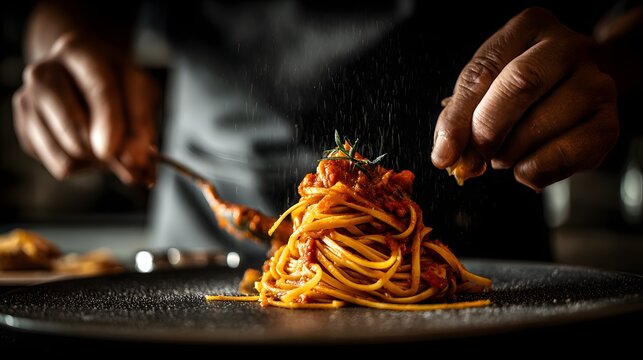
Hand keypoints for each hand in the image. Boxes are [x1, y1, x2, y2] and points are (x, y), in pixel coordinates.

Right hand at [12, 32, 159, 184]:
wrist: (85, 77)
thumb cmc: (116, 83)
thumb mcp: (141, 91)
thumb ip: (143, 125)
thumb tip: (135, 163)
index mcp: (78, 51)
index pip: (98, 89)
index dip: (110, 123)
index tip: (116, 150)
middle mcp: (45, 72)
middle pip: (76, 125)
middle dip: (106, 149)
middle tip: (128, 156)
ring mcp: (29, 101)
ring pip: (67, 151)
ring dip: (97, 159)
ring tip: (107, 143)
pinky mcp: (24, 129)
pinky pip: (60, 164)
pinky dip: (83, 165)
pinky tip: (88, 145)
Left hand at [431, 7, 618, 190]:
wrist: (579, 90)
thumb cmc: (524, 89)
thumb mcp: (486, 87)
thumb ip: (460, 116)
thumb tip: (447, 155)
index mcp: (529, 27)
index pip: (484, 70)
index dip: (458, 117)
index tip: (444, 153)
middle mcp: (568, 47)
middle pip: (519, 85)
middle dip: (487, 131)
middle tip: (476, 155)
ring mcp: (595, 83)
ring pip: (541, 124)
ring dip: (510, 154)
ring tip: (505, 155)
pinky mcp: (610, 123)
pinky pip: (565, 154)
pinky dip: (535, 169)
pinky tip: (528, 164)